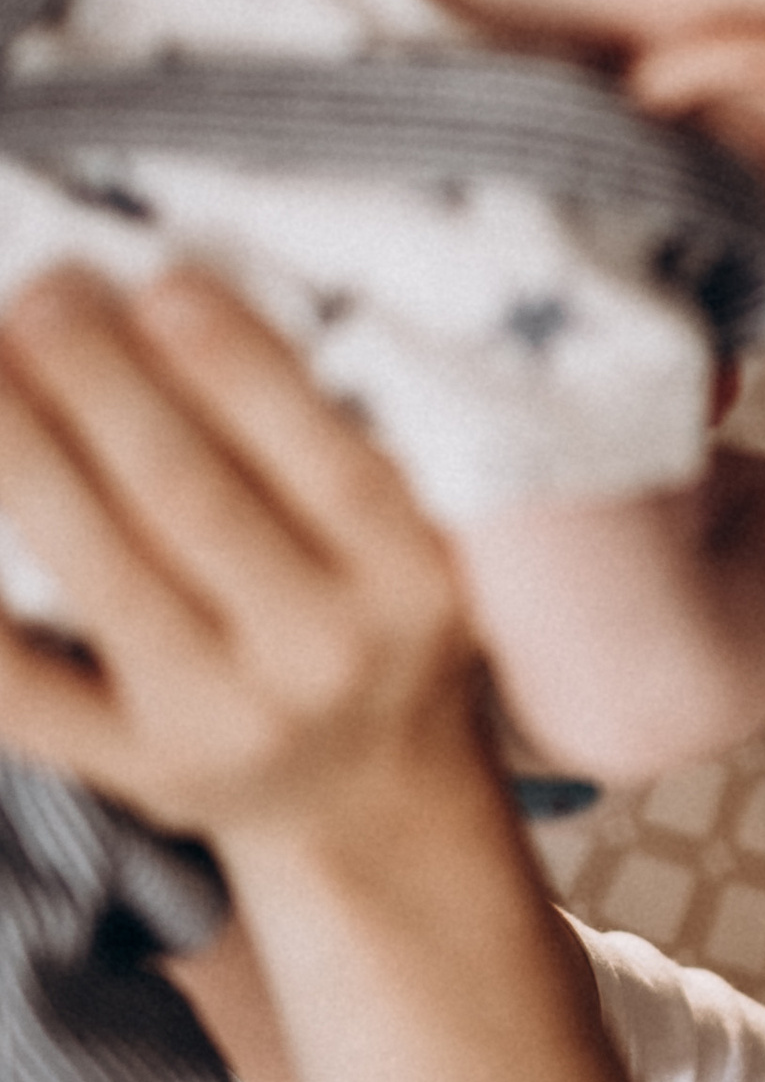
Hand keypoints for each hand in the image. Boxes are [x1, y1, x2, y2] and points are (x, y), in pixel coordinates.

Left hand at [0, 266, 479, 842]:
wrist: (364, 796)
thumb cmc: (371, 623)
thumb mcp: (401, 536)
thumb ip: (321, 437)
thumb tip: (172, 311)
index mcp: (409, 582)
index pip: (318, 458)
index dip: (233, 366)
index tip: (162, 284)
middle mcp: (324, 656)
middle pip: (187, 496)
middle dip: (101, 380)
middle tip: (46, 295)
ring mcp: (222, 722)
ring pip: (99, 566)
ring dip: (23, 449)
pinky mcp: (136, 768)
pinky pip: (23, 687)